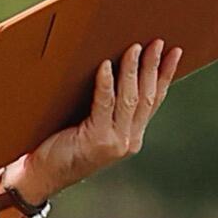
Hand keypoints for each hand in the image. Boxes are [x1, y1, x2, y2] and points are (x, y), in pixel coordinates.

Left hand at [14, 41, 183, 201]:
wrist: (42, 175)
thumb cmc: (61, 147)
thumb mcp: (93, 128)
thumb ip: (108, 109)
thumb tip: (113, 68)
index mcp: (131, 137)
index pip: (154, 100)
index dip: (165, 75)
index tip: (175, 52)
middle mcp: (128, 140)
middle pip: (146, 96)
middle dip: (153, 67)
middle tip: (156, 42)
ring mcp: (115, 142)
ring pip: (129, 99)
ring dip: (133, 70)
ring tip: (134, 48)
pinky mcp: (97, 140)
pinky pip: (104, 104)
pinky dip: (106, 83)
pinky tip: (105, 65)